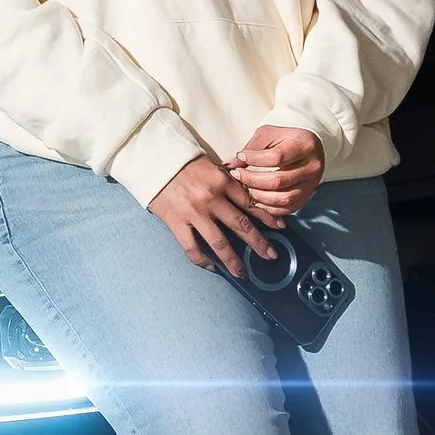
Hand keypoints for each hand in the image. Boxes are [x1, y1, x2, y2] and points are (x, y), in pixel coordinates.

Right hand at [148, 153, 281, 273]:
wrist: (153, 161)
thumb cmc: (182, 162)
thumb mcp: (211, 166)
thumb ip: (227, 181)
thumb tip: (246, 195)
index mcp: (222, 182)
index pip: (251, 203)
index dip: (267, 217)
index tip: (280, 227)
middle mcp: (212, 199)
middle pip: (241, 225)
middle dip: (259, 243)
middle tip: (271, 256)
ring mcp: (194, 213)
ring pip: (220, 242)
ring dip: (233, 261)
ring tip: (242, 273)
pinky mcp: (176, 222)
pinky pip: (192, 247)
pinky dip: (203, 260)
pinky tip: (211, 267)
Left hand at [231, 125, 325, 221]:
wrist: (307, 143)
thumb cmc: (286, 135)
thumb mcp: (269, 134)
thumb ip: (252, 149)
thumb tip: (232, 165)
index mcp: (304, 146)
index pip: (277, 158)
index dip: (255, 160)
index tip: (240, 157)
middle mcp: (312, 167)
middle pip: (279, 181)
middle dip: (253, 181)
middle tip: (238, 176)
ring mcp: (312, 184)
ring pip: (284, 198)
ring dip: (260, 197)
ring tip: (246, 189)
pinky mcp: (308, 195)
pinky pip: (288, 208)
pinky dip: (271, 208)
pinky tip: (258, 200)